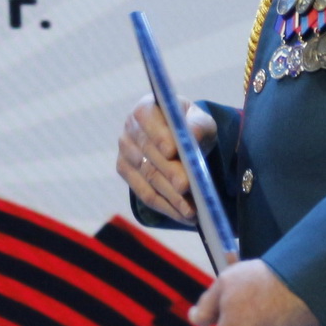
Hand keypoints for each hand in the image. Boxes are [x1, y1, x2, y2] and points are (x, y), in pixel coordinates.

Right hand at [117, 95, 214, 225]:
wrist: (179, 139)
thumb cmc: (189, 126)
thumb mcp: (200, 120)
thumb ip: (197, 125)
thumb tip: (191, 136)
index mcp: (145, 109)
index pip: (148, 120)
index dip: (159, 135)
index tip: (172, 151)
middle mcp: (130, 130)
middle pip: (148, 154)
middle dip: (169, 172)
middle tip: (186, 186)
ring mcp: (125, 153)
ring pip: (147, 178)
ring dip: (170, 196)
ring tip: (191, 210)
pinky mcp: (126, 173)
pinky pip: (144, 194)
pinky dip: (165, 207)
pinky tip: (183, 216)